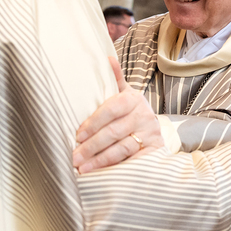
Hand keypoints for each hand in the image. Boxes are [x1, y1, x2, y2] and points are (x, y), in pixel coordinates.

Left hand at [73, 57, 163, 172]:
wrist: (156, 130)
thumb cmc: (131, 112)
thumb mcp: (125, 94)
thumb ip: (114, 79)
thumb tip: (106, 57)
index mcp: (134, 100)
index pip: (112, 109)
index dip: (94, 122)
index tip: (77, 135)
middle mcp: (144, 116)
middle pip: (115, 131)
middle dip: (92, 146)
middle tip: (74, 156)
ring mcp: (150, 135)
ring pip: (122, 148)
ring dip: (100, 160)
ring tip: (83, 167)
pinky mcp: (155, 152)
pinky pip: (133, 161)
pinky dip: (115, 168)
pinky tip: (101, 173)